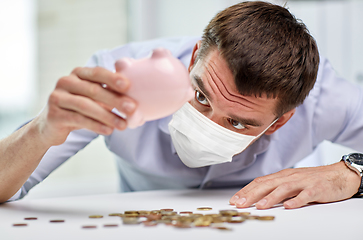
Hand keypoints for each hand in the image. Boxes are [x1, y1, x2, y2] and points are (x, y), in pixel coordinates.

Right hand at [34, 67, 136, 145]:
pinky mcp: (53, 114)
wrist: (51, 126)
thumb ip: (110, 93)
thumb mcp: (94, 98)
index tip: (128, 86)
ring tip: (123, 125)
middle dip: (115, 100)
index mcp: (78, 74)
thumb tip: (137, 97)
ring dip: (108, 116)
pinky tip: (108, 130)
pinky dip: (96, 125)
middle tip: (132, 109)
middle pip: (93, 90)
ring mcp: (57, 97)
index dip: (112, 78)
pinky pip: (78, 119)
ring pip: (86, 106)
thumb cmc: (80, 109)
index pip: (97, 73)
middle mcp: (65, 81)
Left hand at [229, 161, 360, 208]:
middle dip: (251, 195)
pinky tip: (289, 207)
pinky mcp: (317, 188)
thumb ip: (277, 188)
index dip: (246, 191)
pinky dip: (297, 201)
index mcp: (282, 176)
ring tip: (259, 206)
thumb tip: (258, 197)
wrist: (339, 174)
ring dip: (270, 198)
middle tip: (240, 204)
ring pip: (283, 189)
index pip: (260, 182)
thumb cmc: (313, 180)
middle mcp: (290, 177)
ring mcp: (303, 182)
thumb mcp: (291, 181)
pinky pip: (306, 195)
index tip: (234, 200)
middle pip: (267, 185)